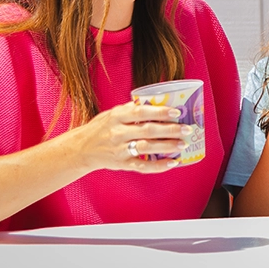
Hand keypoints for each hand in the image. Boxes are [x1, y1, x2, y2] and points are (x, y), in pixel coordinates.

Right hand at [73, 100, 192, 172]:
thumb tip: (161, 101)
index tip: (177, 112)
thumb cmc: (102, 127)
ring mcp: (119, 149)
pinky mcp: (121, 164)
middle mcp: (117, 132)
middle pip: (147, 130)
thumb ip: (133, 109)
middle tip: (187, 129)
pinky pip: (142, 166)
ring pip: (146, 147)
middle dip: (170, 130)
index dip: (160, 111)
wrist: (80, 149)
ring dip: (167, 146)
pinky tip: (173, 162)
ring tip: (183, 144)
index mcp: (116, 116)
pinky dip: (159, 165)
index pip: (141, 112)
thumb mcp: (113, 113)